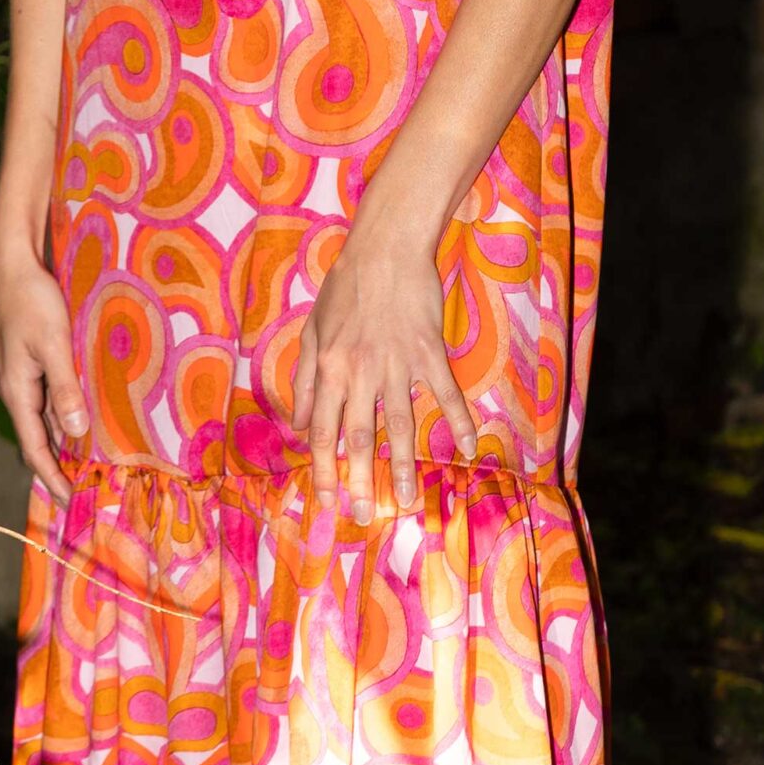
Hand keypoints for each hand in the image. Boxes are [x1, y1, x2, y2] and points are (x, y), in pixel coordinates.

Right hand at [0, 225, 84, 508]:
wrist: (14, 263)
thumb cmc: (32, 300)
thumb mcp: (53, 344)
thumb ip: (65, 388)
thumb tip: (77, 432)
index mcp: (17, 391)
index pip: (34, 447)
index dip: (52, 477)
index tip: (70, 502)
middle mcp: (18, 389)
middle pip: (40, 438)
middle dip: (61, 465)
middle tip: (88, 490)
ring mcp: (25, 375)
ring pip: (48, 418)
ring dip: (67, 440)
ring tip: (94, 462)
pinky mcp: (34, 359)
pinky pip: (52, 397)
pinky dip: (69, 413)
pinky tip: (90, 416)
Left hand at [289, 220, 480, 519]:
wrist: (384, 249)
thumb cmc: (344, 287)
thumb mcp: (312, 330)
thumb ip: (303, 379)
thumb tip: (295, 425)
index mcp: (328, 368)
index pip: (321, 430)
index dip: (323, 468)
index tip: (328, 500)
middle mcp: (359, 372)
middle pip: (359, 437)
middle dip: (361, 481)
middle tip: (367, 516)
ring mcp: (396, 364)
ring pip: (400, 425)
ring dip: (404, 465)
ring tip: (410, 499)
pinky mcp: (428, 352)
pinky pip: (445, 394)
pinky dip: (459, 421)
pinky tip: (468, 449)